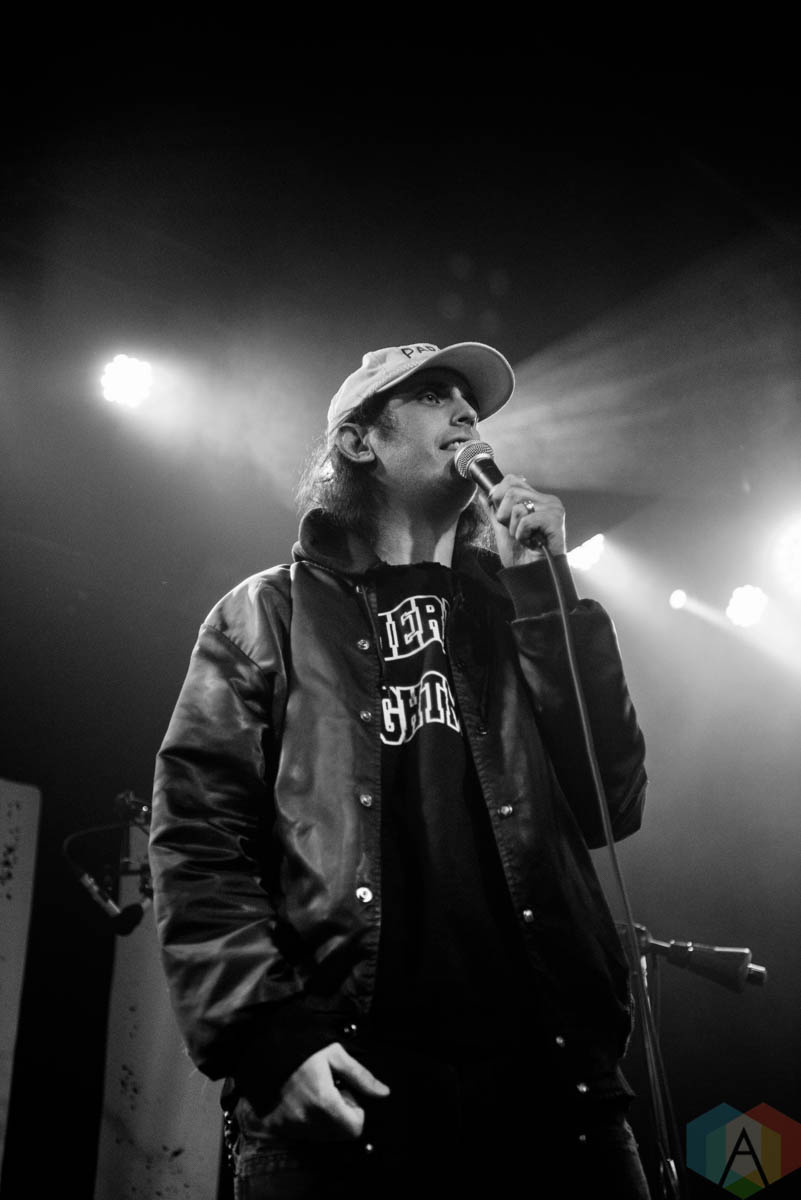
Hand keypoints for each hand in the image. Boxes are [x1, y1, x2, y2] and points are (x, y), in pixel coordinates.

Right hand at [263, 1042, 389, 1141]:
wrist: (262, 1046)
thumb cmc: (301, 1047)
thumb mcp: (335, 1054)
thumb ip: (360, 1076)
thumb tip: (384, 1093)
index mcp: (324, 1103)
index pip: (354, 1129)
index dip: (355, 1110)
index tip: (345, 1092)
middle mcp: (306, 1120)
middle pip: (338, 1134)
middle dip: (339, 1114)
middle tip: (329, 1089)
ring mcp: (289, 1126)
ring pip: (320, 1135)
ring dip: (322, 1118)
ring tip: (312, 1091)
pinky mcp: (276, 1126)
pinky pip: (301, 1133)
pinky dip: (305, 1120)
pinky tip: (299, 1098)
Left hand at [486, 474, 566, 567]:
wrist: (532, 575)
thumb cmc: (522, 556)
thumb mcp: (502, 529)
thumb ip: (494, 511)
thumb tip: (482, 494)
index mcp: (537, 499)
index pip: (512, 480)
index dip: (499, 495)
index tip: (501, 516)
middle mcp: (547, 500)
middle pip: (511, 490)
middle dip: (504, 515)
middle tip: (515, 531)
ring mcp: (553, 509)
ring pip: (517, 505)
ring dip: (514, 527)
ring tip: (525, 537)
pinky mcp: (555, 520)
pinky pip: (526, 520)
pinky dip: (522, 534)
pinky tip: (532, 542)